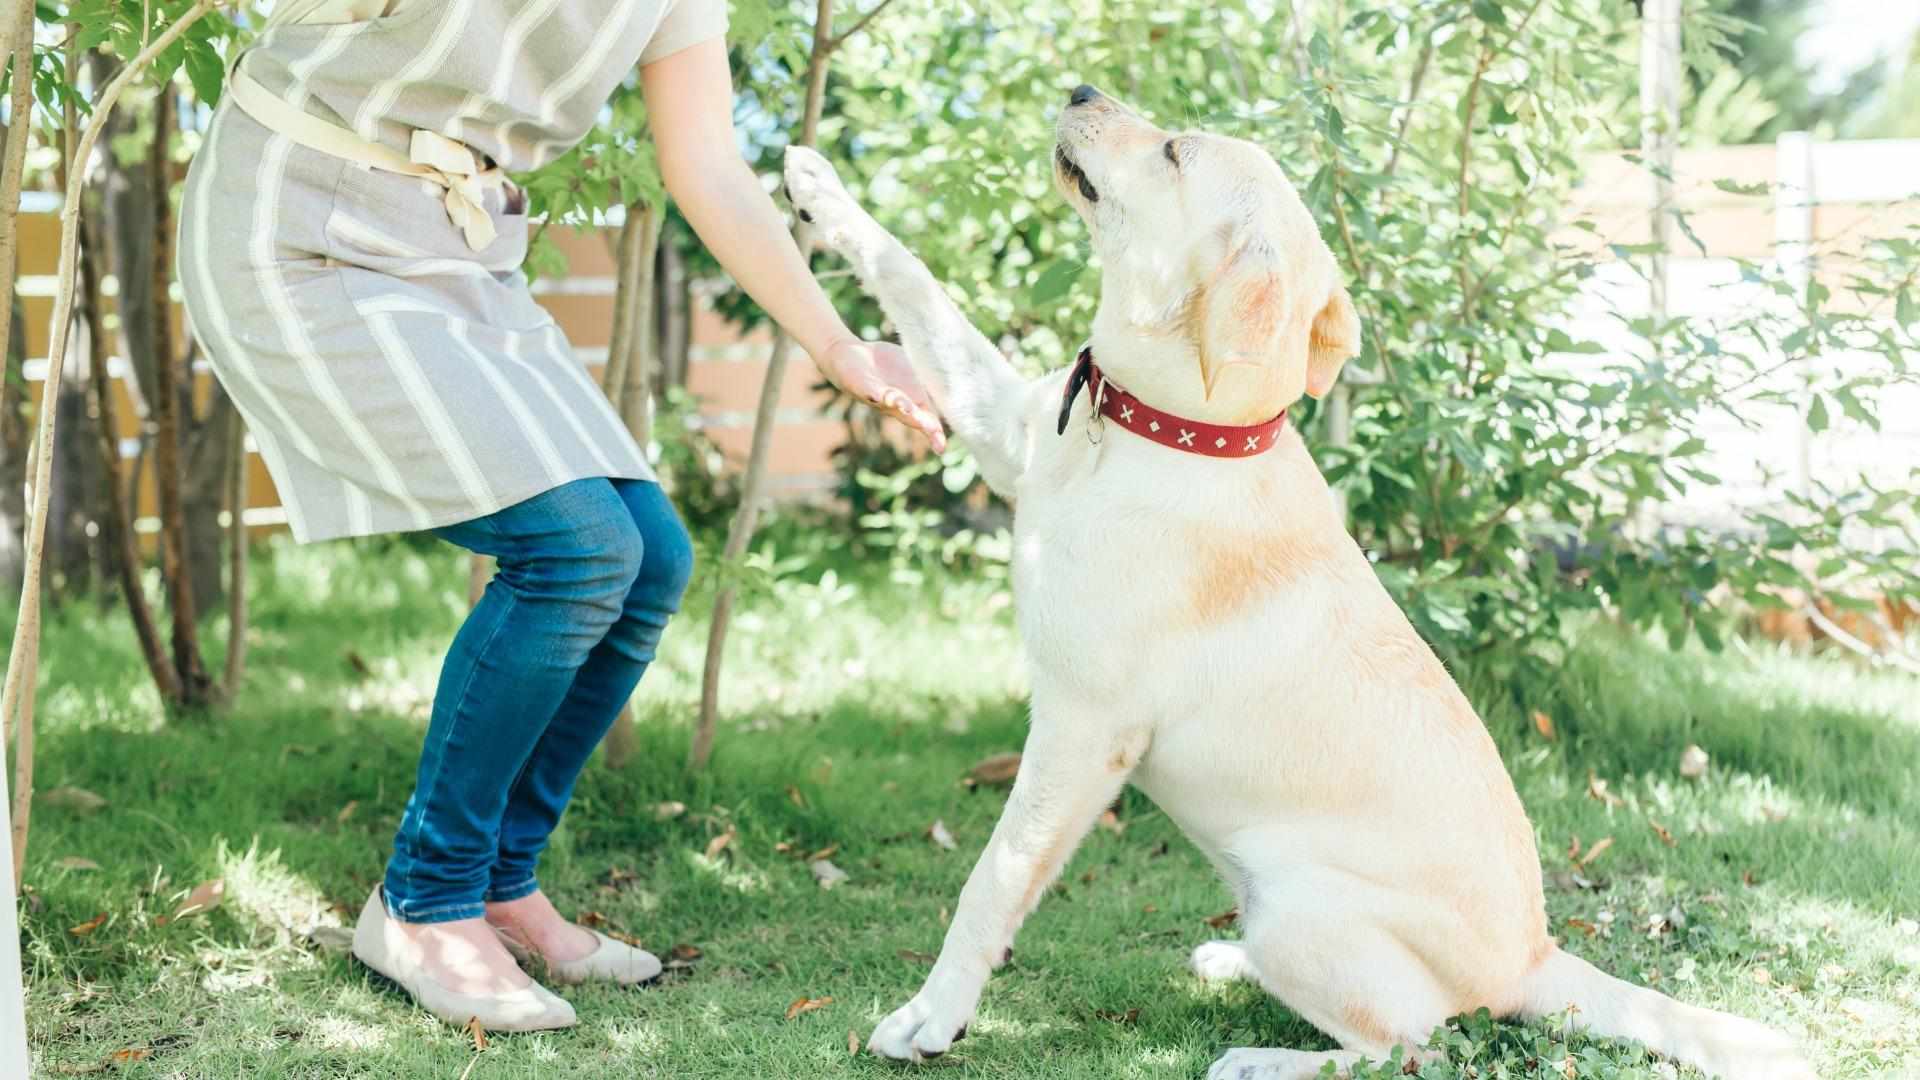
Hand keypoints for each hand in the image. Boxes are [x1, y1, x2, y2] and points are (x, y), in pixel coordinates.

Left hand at [816, 338, 946, 451]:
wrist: (851, 355)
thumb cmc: (884, 365)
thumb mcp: (911, 370)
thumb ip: (929, 378)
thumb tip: (953, 377)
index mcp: (912, 401)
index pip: (927, 420)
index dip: (935, 434)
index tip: (942, 448)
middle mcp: (896, 404)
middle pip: (912, 417)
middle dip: (922, 424)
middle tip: (934, 431)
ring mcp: (879, 396)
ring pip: (892, 404)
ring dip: (901, 406)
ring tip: (909, 408)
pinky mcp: (863, 386)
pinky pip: (872, 391)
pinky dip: (880, 395)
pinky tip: (886, 395)